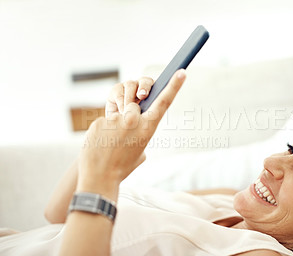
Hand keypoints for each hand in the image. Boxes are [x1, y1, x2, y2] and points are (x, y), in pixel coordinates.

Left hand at [77, 70, 185, 199]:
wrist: (99, 177)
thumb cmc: (122, 167)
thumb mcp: (140, 151)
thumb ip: (141, 133)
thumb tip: (136, 125)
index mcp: (148, 128)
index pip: (164, 103)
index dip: (174, 86)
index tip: (181, 72)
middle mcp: (133, 121)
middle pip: (135, 99)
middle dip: (131, 104)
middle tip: (125, 121)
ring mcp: (116, 120)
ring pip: (119, 109)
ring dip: (117, 120)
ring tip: (111, 139)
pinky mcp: (100, 121)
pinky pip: (104, 119)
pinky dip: (103, 129)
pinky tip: (101, 144)